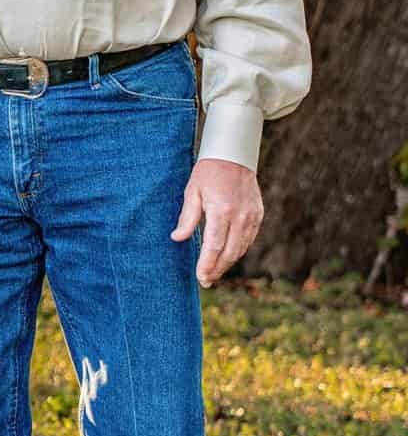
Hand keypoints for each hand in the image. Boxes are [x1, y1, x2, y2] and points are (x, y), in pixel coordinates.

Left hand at [171, 157, 263, 285]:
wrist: (234, 155)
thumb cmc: (208, 172)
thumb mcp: (192, 192)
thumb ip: (187, 218)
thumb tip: (177, 238)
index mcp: (221, 211)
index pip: (214, 246)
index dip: (207, 265)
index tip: (200, 277)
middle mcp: (240, 216)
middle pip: (229, 253)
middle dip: (217, 269)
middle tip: (205, 281)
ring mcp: (252, 216)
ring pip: (241, 248)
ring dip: (228, 262)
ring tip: (214, 272)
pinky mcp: (258, 215)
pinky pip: (248, 239)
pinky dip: (238, 250)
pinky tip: (227, 256)